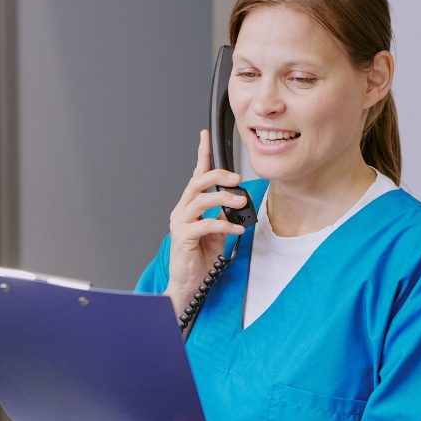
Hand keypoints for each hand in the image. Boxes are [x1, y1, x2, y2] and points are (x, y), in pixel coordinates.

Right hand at [165, 130, 245, 316]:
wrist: (189, 283)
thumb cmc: (200, 258)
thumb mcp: (217, 232)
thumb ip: (223, 215)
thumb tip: (237, 202)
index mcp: (190, 206)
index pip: (196, 175)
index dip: (201, 155)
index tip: (205, 136)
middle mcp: (182, 211)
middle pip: (197, 182)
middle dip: (218, 176)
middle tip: (238, 179)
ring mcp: (180, 223)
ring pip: (200, 200)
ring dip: (223, 198)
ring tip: (240, 202)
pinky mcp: (182, 237)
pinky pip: (205, 224)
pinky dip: (224, 225)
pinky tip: (237, 229)